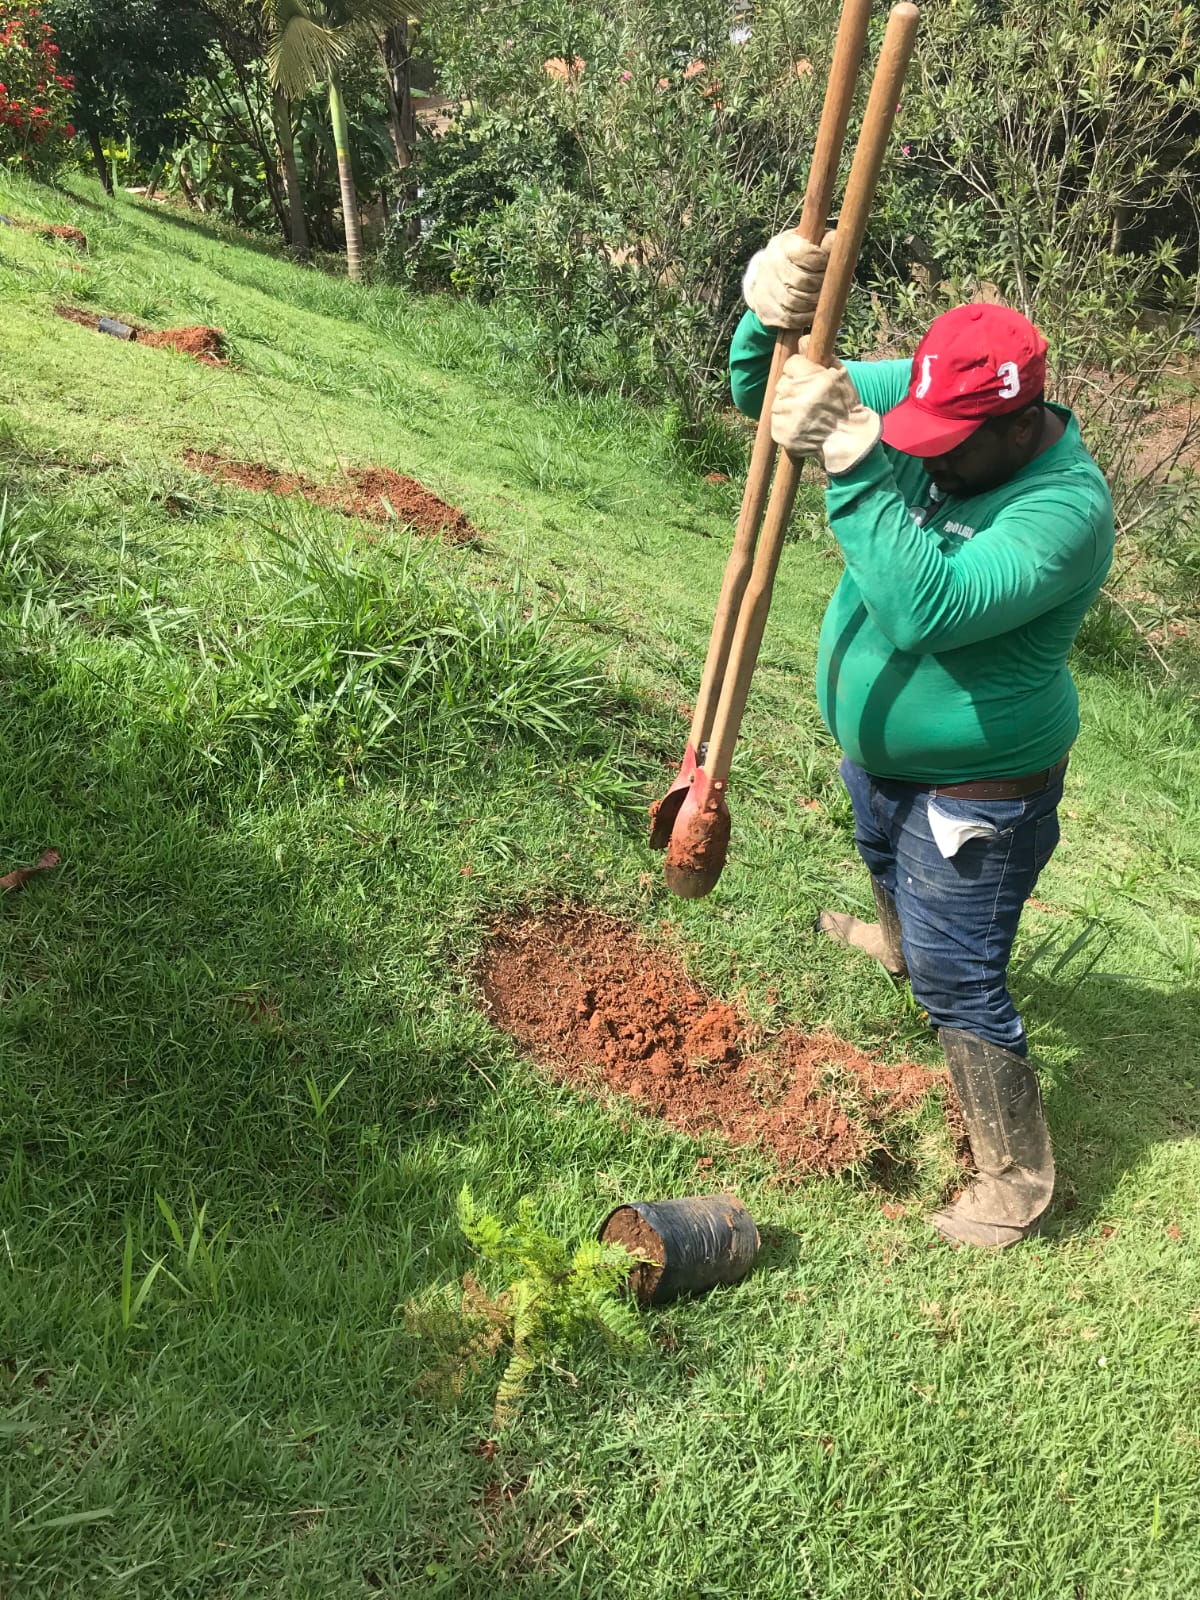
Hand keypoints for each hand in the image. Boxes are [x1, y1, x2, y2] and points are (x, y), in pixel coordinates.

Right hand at [742, 228, 835, 329]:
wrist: (761, 279)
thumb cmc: (794, 259)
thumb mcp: (806, 244)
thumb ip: (823, 242)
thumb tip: (838, 238)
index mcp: (782, 246)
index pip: (808, 254)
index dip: (823, 262)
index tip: (827, 264)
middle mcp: (770, 266)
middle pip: (804, 281)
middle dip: (820, 285)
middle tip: (826, 284)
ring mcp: (765, 290)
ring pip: (798, 302)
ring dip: (814, 303)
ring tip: (820, 298)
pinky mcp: (765, 312)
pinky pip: (791, 319)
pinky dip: (806, 317)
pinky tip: (811, 311)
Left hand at [771, 347, 881, 474]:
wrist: (846, 439)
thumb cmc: (845, 404)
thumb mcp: (839, 374)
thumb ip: (821, 355)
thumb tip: (802, 338)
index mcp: (816, 380)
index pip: (791, 364)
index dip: (799, 371)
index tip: (808, 379)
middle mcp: (801, 398)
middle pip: (782, 383)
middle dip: (792, 388)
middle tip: (807, 398)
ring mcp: (790, 418)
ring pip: (777, 402)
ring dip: (787, 405)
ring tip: (804, 413)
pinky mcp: (782, 434)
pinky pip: (775, 420)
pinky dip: (784, 422)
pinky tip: (800, 425)